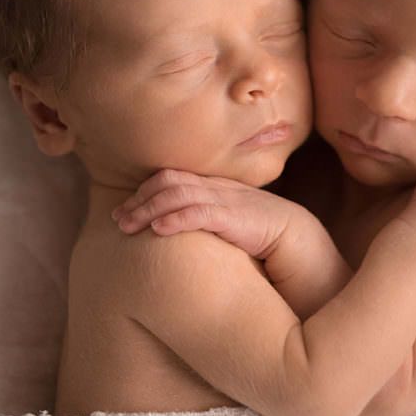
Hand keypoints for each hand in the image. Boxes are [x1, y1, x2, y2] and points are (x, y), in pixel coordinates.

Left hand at [112, 169, 314, 257]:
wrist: (297, 238)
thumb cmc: (259, 234)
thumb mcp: (224, 221)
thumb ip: (202, 218)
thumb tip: (172, 230)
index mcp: (213, 185)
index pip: (171, 177)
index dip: (144, 191)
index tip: (124, 210)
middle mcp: (215, 187)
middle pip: (168, 181)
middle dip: (139, 199)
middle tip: (118, 219)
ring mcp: (225, 199)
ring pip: (177, 194)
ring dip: (148, 210)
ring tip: (127, 227)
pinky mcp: (234, 217)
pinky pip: (200, 213)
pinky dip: (176, 219)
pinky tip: (157, 230)